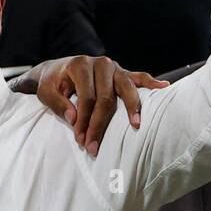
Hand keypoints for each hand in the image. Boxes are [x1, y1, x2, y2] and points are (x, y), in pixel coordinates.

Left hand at [19, 55, 168, 155]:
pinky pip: (139, 77)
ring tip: (135, 125)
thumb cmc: (53, 83)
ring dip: (132, 108)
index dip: (83, 120)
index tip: (80, 140)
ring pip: (126, 88)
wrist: (58, 69)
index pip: (86, 98)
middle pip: (106, 97)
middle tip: (93, 146)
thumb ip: (58, 104)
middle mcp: (100, 64)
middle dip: (100, 124)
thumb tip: (74, 119)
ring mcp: (114, 67)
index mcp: (80, 66)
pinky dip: (152, 82)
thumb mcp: (46, 92)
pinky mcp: (122, 73)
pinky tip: (164, 87)